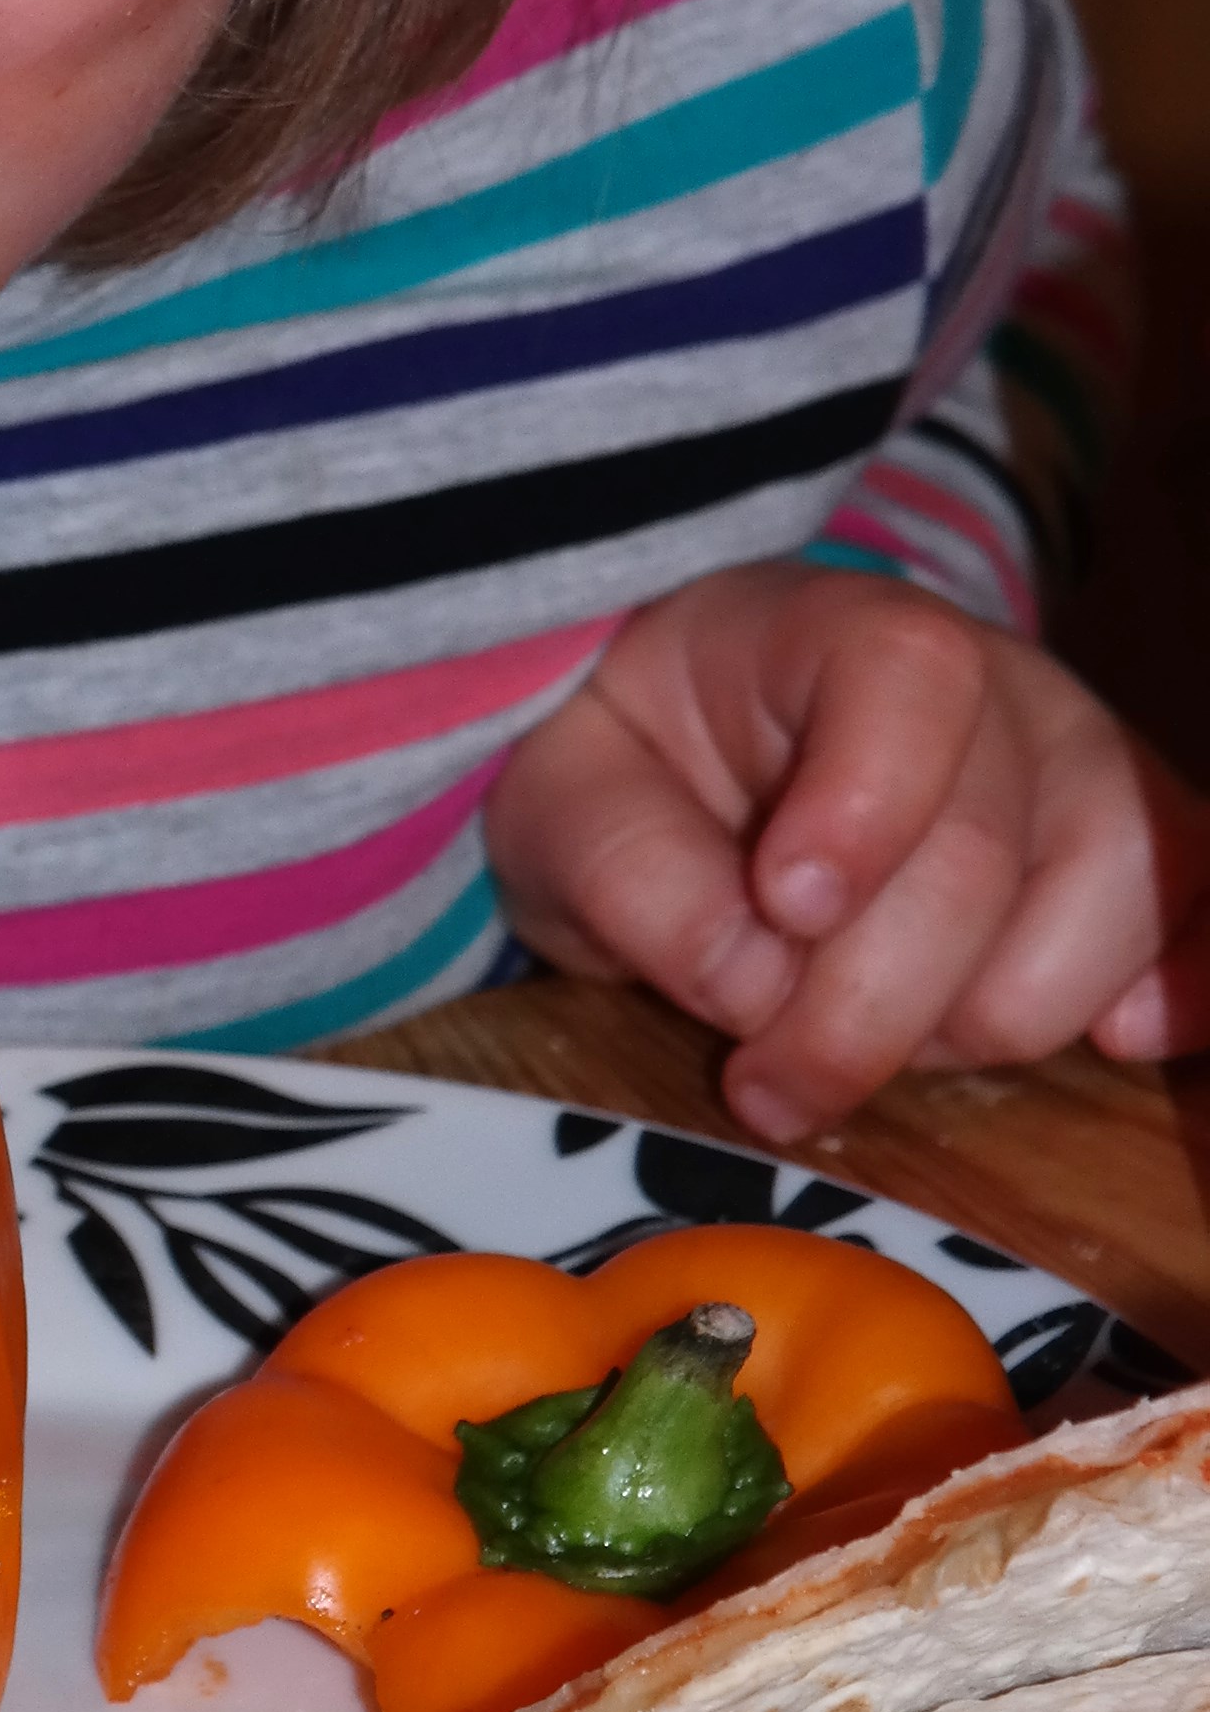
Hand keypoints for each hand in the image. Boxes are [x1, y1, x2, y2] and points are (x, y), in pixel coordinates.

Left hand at [485, 565, 1209, 1146]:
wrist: (697, 769)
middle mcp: (995, 683)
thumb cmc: (635, 776)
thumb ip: (633, 876)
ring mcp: (1081, 767)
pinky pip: (1197, 917)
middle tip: (761, 1080)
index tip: (783, 909)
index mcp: (837, 630)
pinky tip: (1107, 1038)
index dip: (862, 809)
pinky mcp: (1140, 854)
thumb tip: (753, 979)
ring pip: (1101, 916)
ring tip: (868, 1032)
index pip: (912, 677)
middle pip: (982, 857)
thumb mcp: (566, 809)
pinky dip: (1174, 992)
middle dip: (863, 1011)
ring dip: (972, 1027)